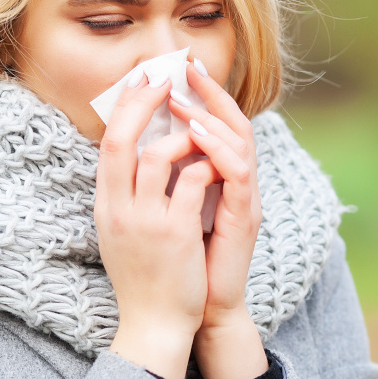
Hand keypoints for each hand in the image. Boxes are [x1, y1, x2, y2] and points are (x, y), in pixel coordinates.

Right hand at [97, 73, 218, 378]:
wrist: (154, 324)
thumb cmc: (145, 275)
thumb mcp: (124, 230)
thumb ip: (128, 193)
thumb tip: (142, 150)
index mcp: (106, 205)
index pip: (109, 143)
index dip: (126, 107)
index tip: (145, 80)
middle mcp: (119, 209)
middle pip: (123, 139)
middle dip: (145, 102)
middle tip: (167, 79)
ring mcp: (146, 220)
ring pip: (159, 155)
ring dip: (184, 136)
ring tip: (198, 135)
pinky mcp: (176, 234)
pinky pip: (193, 182)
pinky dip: (206, 165)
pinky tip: (217, 166)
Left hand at [170, 59, 267, 378]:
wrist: (189, 312)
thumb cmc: (174, 262)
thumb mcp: (162, 209)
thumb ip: (158, 177)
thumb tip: (133, 144)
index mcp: (217, 177)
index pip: (214, 123)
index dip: (198, 93)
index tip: (174, 68)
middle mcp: (235, 182)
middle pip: (234, 121)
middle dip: (209, 91)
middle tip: (185, 66)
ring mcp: (244, 198)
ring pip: (240, 140)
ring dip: (210, 115)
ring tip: (181, 98)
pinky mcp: (245, 217)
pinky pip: (239, 172)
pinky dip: (218, 149)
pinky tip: (196, 134)